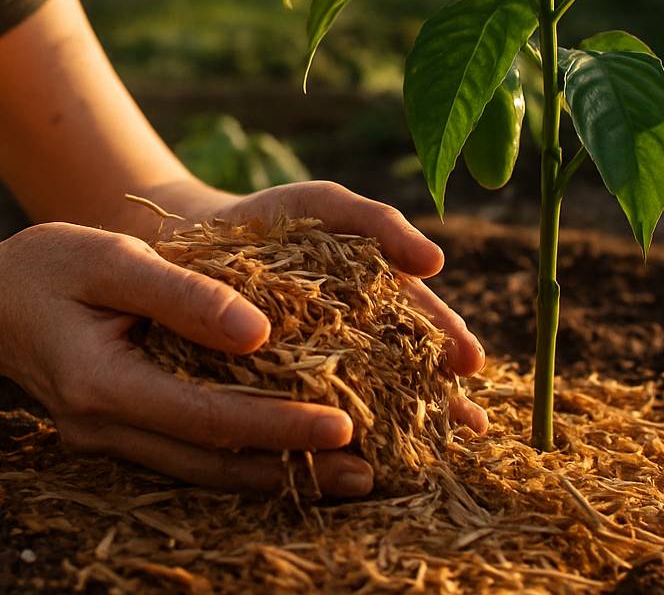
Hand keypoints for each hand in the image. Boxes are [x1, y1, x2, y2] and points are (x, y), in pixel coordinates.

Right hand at [0, 222, 376, 496]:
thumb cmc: (46, 266)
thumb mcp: (110, 259)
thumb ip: (183, 294)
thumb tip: (261, 330)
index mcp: (101, 384)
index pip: (207, 419)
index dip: (278, 425)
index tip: (344, 425)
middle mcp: (103, 429)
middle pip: (213, 464)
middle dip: (293, 468)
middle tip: (369, 471)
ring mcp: (108, 442)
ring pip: (204, 473)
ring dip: (276, 475)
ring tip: (349, 475)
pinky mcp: (120, 437)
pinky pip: (191, 457)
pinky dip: (244, 458)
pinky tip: (292, 455)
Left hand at [198, 180, 488, 433]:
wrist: (193, 236)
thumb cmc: (272, 217)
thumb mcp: (328, 205)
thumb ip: (380, 224)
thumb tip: (437, 262)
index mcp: (377, 297)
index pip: (423, 322)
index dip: (449, 341)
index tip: (471, 362)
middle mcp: (355, 340)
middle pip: (406, 373)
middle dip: (440, 399)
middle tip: (469, 425)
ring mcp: (317, 369)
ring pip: (365, 402)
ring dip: (397, 428)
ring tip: (425, 452)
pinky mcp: (272, 392)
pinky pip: (306, 415)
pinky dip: (331, 436)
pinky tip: (349, 458)